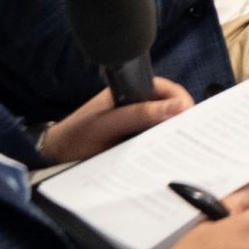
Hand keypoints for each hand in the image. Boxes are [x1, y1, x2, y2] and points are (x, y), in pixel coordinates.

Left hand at [40, 77, 197, 164]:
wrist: (56, 157)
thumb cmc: (77, 135)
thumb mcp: (108, 124)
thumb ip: (140, 114)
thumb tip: (178, 107)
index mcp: (134, 90)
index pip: (169, 91)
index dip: (183, 103)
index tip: (192, 120)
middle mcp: (140, 104)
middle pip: (172, 109)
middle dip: (182, 122)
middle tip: (191, 139)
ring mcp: (139, 122)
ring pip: (167, 126)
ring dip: (174, 136)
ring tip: (183, 150)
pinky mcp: (138, 140)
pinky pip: (157, 141)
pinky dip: (164, 148)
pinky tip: (168, 158)